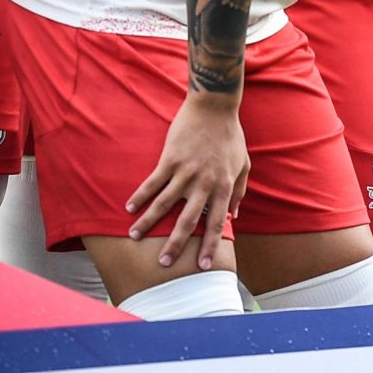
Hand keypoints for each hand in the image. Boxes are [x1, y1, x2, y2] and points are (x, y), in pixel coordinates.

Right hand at [127, 89, 248, 269]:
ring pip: (164, 203)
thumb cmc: (230, 136)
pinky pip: (152, 182)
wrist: (215, 107)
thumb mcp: (243, 164)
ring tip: (134, 236)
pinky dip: (140, 196)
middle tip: (164, 263)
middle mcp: (204, 183)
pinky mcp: (170, 159)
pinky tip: (129, 208)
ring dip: (148, 222)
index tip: (203, 266)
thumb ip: (238, 191)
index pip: (216, 223)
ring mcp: (185, 171)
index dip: (209, 246)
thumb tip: (234, 216)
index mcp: (223, 186)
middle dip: (175, 244)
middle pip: (187, 220)